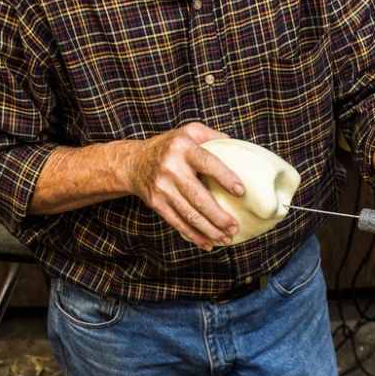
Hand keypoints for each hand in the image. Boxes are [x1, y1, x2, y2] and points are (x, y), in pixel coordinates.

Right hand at [121, 122, 244, 249]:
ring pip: (189, 214)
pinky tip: (208, 244)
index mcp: (183, 148)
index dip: (225, 178)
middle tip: (235, 227)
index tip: (241, 191)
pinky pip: (177, 222)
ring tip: (226, 238)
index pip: (207, 163)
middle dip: (219, 216)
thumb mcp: (188, 132)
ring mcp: (162, 188)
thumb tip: (238, 148)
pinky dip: (194, 235)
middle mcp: (171, 168)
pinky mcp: (156, 203)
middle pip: (199, 197)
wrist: (134, 162)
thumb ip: (212, 137)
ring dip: (210, 230)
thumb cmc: (170, 147)